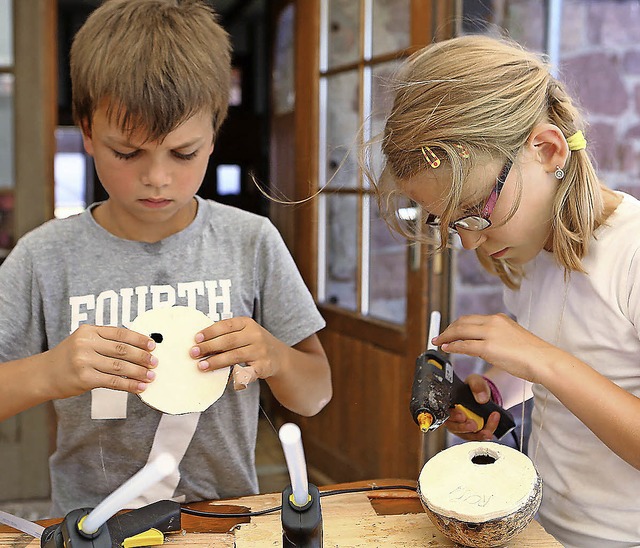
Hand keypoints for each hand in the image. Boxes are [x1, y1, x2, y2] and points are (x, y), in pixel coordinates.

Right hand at [45, 324, 157, 397]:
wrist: (44, 374)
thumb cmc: (69, 357)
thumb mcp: (84, 340)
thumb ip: (106, 340)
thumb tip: (138, 347)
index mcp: (88, 331)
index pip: (120, 333)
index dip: (139, 339)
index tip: (152, 345)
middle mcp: (86, 344)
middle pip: (122, 349)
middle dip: (142, 356)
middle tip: (155, 362)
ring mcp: (84, 361)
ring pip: (120, 366)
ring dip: (139, 372)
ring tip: (151, 376)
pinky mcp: (85, 379)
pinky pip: (113, 381)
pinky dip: (129, 385)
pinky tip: (140, 387)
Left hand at [190, 317, 285, 388]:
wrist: (279, 356)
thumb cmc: (253, 343)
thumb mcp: (244, 332)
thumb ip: (226, 334)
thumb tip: (199, 343)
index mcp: (247, 323)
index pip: (226, 325)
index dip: (210, 331)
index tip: (196, 339)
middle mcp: (255, 335)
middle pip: (228, 341)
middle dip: (209, 347)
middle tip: (193, 353)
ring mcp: (260, 351)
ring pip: (235, 356)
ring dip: (216, 361)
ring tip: (202, 366)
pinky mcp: (263, 366)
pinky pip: (247, 372)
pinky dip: (236, 376)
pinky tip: (225, 379)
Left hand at [432, 313, 556, 383]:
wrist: (544, 361)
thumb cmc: (533, 354)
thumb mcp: (512, 338)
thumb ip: (496, 338)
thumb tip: (481, 346)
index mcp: (499, 319)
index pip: (472, 319)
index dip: (457, 325)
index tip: (450, 331)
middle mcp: (493, 322)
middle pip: (462, 322)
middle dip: (448, 329)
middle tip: (440, 336)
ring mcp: (490, 334)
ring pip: (460, 331)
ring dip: (446, 337)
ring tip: (438, 342)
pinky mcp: (488, 348)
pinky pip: (464, 345)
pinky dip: (452, 346)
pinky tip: (447, 348)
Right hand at [444, 374, 500, 440]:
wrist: (484, 395)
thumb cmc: (474, 388)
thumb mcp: (475, 380)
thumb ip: (477, 385)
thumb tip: (482, 398)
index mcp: (449, 404)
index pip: (445, 412)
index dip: (452, 416)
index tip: (462, 416)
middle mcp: (452, 417)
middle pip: (454, 427)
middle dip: (464, 428)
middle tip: (473, 425)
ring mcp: (462, 426)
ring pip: (466, 435)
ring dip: (476, 434)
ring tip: (487, 431)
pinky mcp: (472, 432)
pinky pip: (477, 436)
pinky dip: (484, 434)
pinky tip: (491, 430)